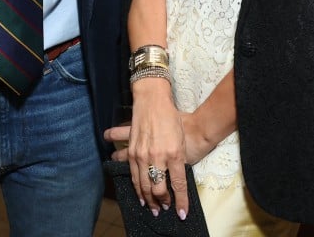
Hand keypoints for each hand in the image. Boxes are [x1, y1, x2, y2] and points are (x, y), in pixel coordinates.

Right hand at [109, 79, 189, 219]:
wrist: (153, 101)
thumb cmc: (171, 120)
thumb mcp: (180, 142)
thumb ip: (178, 162)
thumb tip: (176, 181)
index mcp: (174, 154)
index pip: (178, 185)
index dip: (180, 202)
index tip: (181, 213)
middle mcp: (157, 157)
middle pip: (158, 189)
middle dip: (161, 203)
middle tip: (164, 209)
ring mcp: (142, 155)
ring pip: (143, 185)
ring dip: (147, 198)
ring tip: (150, 206)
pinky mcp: (131, 151)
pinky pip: (131, 174)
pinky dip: (135, 186)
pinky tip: (137, 193)